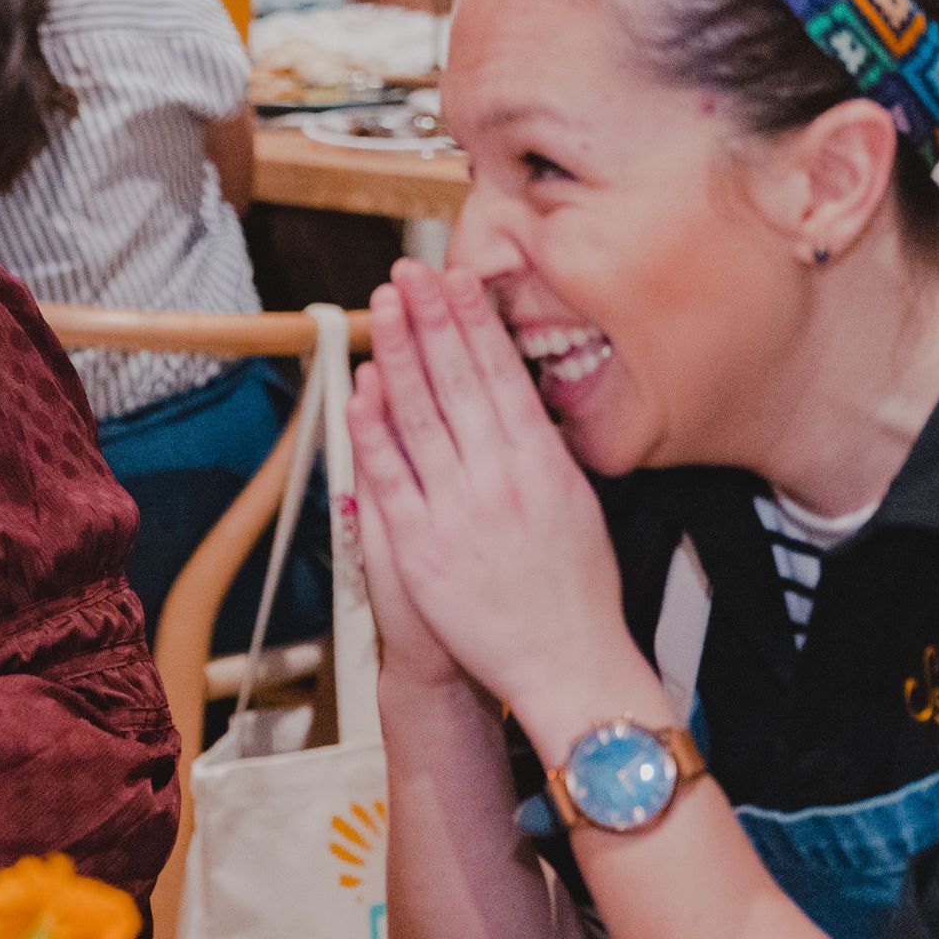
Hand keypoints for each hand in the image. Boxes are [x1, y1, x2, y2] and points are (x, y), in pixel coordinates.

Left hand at [351, 261, 645, 746]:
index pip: (502, 374)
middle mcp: (500, 477)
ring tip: (384, 308)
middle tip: (409, 273)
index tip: (457, 279)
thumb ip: (544, 453)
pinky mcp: (420, 544)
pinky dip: (372, 427)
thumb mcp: (578, 505)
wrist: (566, 664)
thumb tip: (522, 403)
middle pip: (457, 381)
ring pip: (419, 415)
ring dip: (399, 354)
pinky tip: (361, 387)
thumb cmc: (577, 592)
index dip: (474, 323)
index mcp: (543, 463)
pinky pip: (389, 474)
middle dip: (431, 319)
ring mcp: (457, 508)